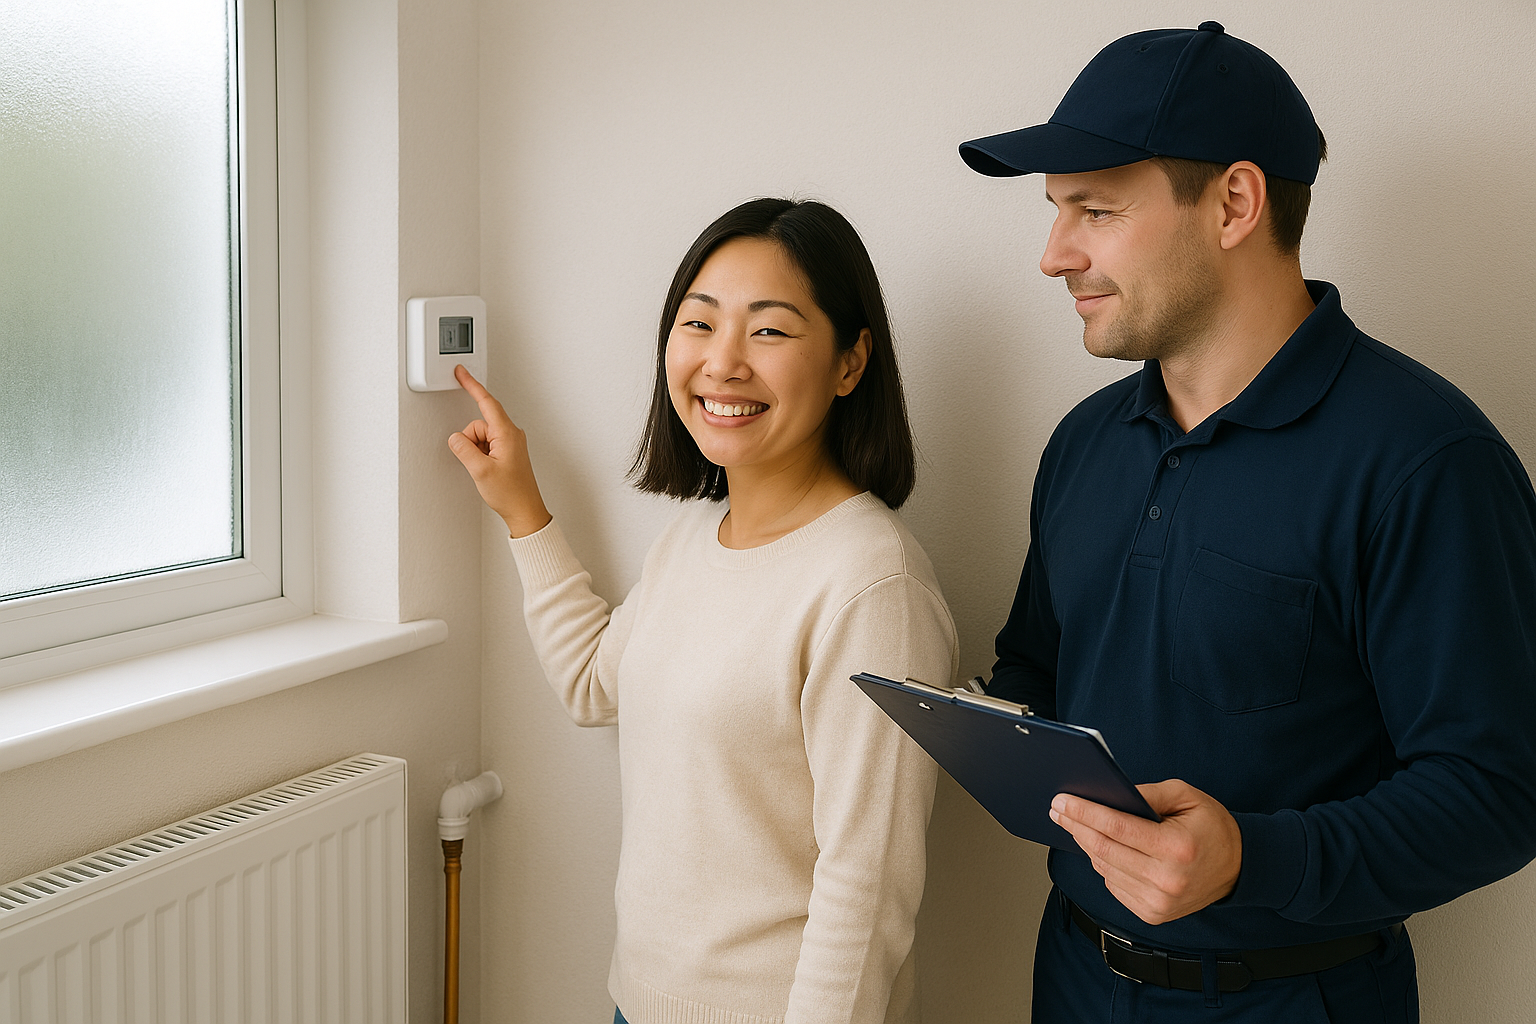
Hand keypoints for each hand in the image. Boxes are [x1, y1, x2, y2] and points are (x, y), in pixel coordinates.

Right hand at [447, 365, 552, 536]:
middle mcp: (511, 434)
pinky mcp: (507, 452)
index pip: (486, 402)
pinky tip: (487, 470)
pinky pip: (486, 446)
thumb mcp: (480, 470)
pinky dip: (481, 456)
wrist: (525, 511)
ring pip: (480, 437)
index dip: (472, 386)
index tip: (462, 373)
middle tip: (477, 462)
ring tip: (485, 470)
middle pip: (478, 425)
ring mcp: (510, 443)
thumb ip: (464, 449)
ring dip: (475, 451)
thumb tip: (455, 438)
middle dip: (470, 441)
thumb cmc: (511, 493)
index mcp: (507, 433)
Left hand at [1049, 779, 1242, 925]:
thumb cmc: (1212, 827)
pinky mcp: (1152, 914)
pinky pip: (1113, 885)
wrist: (1239, 868)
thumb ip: (1148, 793)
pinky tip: (1101, 848)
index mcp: (1176, 848)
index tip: (1062, 800)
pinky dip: (1103, 864)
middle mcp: (1166, 880)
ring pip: (1104, 869)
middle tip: (1058, 809)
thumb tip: (1110, 792)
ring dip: (1086, 845)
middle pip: (1103, 849)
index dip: (1084, 812)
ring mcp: (1158, 902)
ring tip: (1074, 824)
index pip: (1116, 827)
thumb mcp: (1187, 796)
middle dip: (1076, 826)